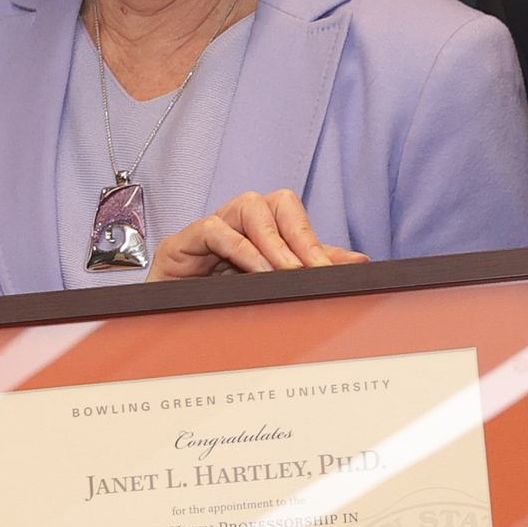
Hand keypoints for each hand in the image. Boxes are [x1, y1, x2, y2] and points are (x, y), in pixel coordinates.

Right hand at [150, 188, 372, 280]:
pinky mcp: (182, 242)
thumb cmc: (217, 302)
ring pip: (247, 207)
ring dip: (272, 242)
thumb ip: (311, 269)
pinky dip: (240, 250)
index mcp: (260, 229)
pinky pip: (214, 229)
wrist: (168, 324)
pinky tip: (254, 272)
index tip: (331, 272)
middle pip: (275, 202)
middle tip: (312, 271)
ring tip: (284, 274)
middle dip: (297, 236)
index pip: (293, 216)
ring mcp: (209, 228)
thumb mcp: (272, 286)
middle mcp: (237, 221)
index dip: (313, 241)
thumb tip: (359, 262)